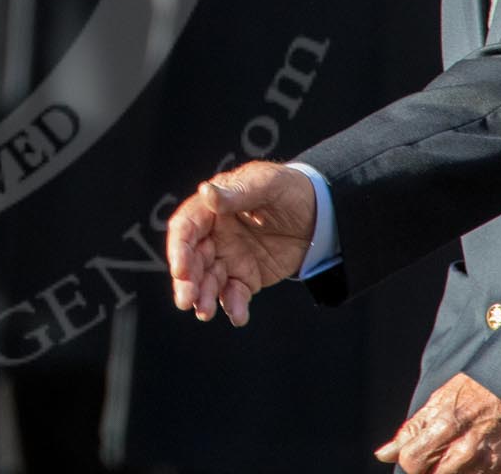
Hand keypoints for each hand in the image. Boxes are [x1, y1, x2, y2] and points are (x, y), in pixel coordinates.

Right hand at [165, 160, 316, 324]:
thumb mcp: (266, 184)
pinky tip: (239, 316)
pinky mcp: (246, 277)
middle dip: (186, 280)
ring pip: (208, 281)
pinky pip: (234, 294)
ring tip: (205, 313)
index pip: (186, 228)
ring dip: (203, 297)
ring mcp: (229, 258)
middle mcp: (214, 235)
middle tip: (186, 300)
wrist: (321, 214)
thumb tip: (205, 192)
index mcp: (212, 209)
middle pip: (192, 260)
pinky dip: (234, 307)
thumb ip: (236, 193)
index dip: (179, 248)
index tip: (181, 269)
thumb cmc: (288, 189)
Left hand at [376, 372, 500, 473]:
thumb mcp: (437, 401)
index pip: (411, 462)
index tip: (417, 455)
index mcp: (445, 426)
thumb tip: (383, 455)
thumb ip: (411, 431)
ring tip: (459, 458)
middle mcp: (466, 449)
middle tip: (439, 457)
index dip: (410, 461)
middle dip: (429, 470)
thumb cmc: (474, 393)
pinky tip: (476, 464)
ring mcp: (488, 464)